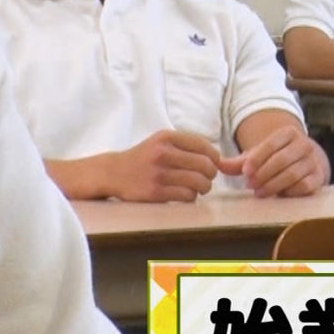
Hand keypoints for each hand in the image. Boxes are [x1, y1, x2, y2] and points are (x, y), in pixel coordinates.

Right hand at [106, 129, 225, 202]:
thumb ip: (188, 145)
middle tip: (206, 178)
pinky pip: (187, 196)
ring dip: (204, 187)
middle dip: (211, 174)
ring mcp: (158, 173)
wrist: (113, 172)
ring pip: (199, 182)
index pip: (205, 146)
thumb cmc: (145, 157)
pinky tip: (184, 194)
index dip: (215, 157)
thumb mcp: (162, 141)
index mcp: (167, 137)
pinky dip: (191, 197)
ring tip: (198, 188)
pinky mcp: (154, 192)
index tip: (212, 164)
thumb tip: (220, 158)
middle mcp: (162, 153)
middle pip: (205, 165)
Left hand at [233, 122, 329, 197]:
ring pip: (291, 174)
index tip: (245, 172)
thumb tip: (217, 165)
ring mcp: (313, 161)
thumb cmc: (276, 159)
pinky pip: (303, 186)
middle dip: (263, 175)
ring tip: (259, 192)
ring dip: (272, 185)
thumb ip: (238, 162)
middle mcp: (304, 145)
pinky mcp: (318, 178)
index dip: (257, 159)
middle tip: (250, 185)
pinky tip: (278, 195)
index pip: (271, 144)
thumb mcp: (258, 157)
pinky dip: (288, 191)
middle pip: (281, 160)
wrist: (303, 164)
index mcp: (289, 133)